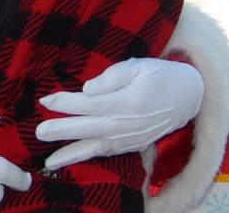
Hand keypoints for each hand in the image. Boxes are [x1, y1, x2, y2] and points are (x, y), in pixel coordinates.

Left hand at [36, 58, 203, 169]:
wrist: (190, 97)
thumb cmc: (160, 75)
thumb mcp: (139, 66)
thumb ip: (113, 76)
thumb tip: (87, 88)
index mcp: (127, 101)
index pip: (90, 104)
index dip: (66, 103)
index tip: (45, 100)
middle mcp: (127, 124)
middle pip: (89, 128)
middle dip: (62, 130)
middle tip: (38, 132)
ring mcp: (130, 137)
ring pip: (96, 147)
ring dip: (71, 154)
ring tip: (48, 162)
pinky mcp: (133, 145)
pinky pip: (107, 153)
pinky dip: (88, 157)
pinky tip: (70, 159)